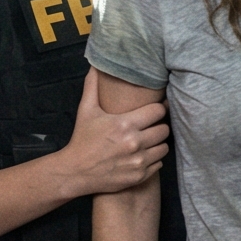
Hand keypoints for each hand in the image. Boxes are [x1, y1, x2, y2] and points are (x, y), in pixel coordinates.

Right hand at [58, 69, 169, 197]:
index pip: (158, 111)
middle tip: (151, 126)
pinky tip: (142, 155)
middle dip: (158, 126)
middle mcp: (135, 143)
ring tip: (148, 140)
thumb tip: (96, 65)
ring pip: (164, 147)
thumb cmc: (82, 139)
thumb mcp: (86, 110)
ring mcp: (138, 161)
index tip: (153, 111)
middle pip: (164, 129)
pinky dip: (153, 159)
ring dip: (157, 143)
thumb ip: (93, 86)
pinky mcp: (140, 175)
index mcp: (125, 124)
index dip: (158, 109)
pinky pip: (159, 164)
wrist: (75, 172)